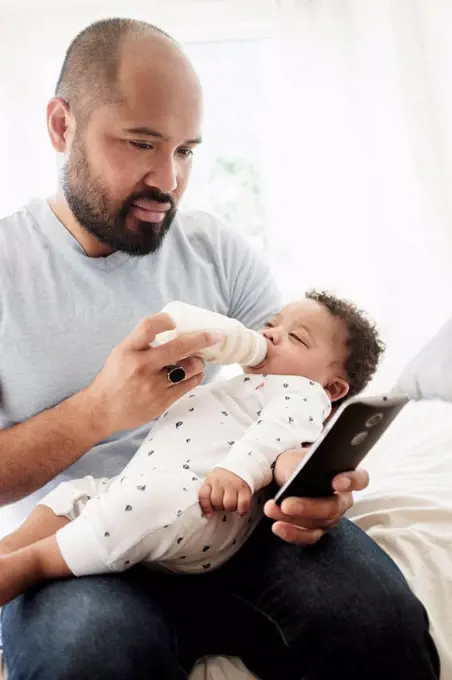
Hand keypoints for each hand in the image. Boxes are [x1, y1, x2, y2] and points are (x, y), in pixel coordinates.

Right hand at [84, 314, 218, 435]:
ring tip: (199, 360)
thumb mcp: (121, 353)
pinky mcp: (161, 401)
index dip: (164, 320)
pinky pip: (188, 385)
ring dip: (199, 362)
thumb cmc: (114, 378)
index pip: (148, 327)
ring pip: (189, 368)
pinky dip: (196, 377)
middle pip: (179, 347)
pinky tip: (195, 374)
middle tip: (215, 335)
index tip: (174, 321)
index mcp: (128, 350)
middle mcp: (141, 366)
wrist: (102, 410)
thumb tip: (173, 329)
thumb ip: (142, 342)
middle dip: (202, 339)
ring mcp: (152, 385)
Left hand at [199, 468, 251, 518]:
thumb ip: (208, 494)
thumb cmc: (224, 478)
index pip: (203, 495)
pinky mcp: (244, 488)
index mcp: (210, 480)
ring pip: (229, 504)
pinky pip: (243, 504)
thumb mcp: (212, 481)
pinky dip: (242, 510)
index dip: (206, 507)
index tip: (209, 514)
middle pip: (217, 502)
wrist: (240, 466)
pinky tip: (240, 510)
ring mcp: (233, 484)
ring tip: (232, 504)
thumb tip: (208, 514)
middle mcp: (221, 482)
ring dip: (230, 508)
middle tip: (223, 503)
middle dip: (220, 507)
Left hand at [264, 448, 368, 544]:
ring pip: (317, 524)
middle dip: (308, 507)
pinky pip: (308, 537)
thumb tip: (296, 479)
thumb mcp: (295, 459)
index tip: (336, 482)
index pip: (360, 479)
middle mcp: (341, 500)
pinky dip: (291, 533)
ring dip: (292, 519)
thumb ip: (300, 467)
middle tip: (286, 504)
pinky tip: (277, 526)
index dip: (352, 481)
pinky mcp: (316, 531)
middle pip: (333, 508)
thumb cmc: (294, 465)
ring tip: (271, 509)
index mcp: (343, 476)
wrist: (282, 477)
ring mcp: (330, 518)